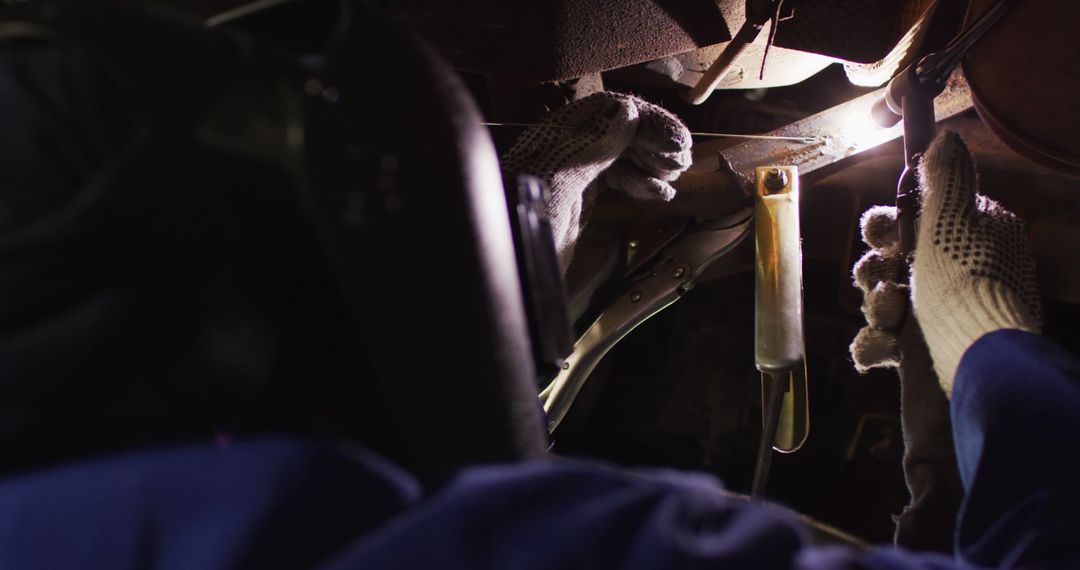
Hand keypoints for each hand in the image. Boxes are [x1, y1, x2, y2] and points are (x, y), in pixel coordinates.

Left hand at [501, 92, 691, 271]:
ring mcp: (570, 177)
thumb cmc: (523, 228)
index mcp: (553, 140)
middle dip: (652, 143)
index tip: (673, 142)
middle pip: (617, 131)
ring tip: (672, 176)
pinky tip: (658, 194)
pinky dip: (639, 183)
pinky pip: (613, 180)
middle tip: (679, 161)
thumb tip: (628, 111)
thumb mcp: (558, 184)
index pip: (606, 110)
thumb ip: (590, 147)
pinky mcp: (576, 200)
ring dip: (651, 163)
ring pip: (619, 156)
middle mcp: (562, 152)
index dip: (644, 120)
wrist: (512, 274)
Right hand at [850, 131, 1040, 394]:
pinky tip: (883, 343)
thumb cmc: (966, 282)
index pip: (918, 219)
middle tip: (878, 277)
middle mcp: (956, 274)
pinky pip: (886, 340)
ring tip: (889, 312)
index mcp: (970, 238)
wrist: (977, 357)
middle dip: (875, 269)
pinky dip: (876, 342)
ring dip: (876, 304)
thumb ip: (944, 177)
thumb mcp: (952, 218)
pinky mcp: (925, 350)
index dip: (888, 225)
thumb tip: (945, 136)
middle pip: (892, 261)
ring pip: (885, 299)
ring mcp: (940, 313)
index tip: (880, 232)